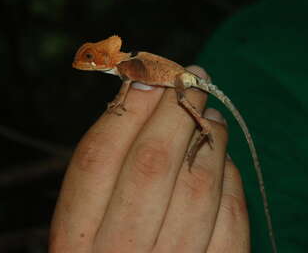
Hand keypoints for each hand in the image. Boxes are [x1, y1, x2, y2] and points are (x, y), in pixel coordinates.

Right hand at [49, 66, 249, 251]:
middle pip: (152, 164)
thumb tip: (143, 89)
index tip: (151, 71)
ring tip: (211, 115)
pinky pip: (231, 219)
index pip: (98, 158)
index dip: (128, 108)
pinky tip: (222, 161)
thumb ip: (108, 164)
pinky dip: (230, 179)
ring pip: (198, 187)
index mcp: (76, 241)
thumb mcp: (88, 220)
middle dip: (177, 109)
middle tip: (194, 77)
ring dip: (211, 138)